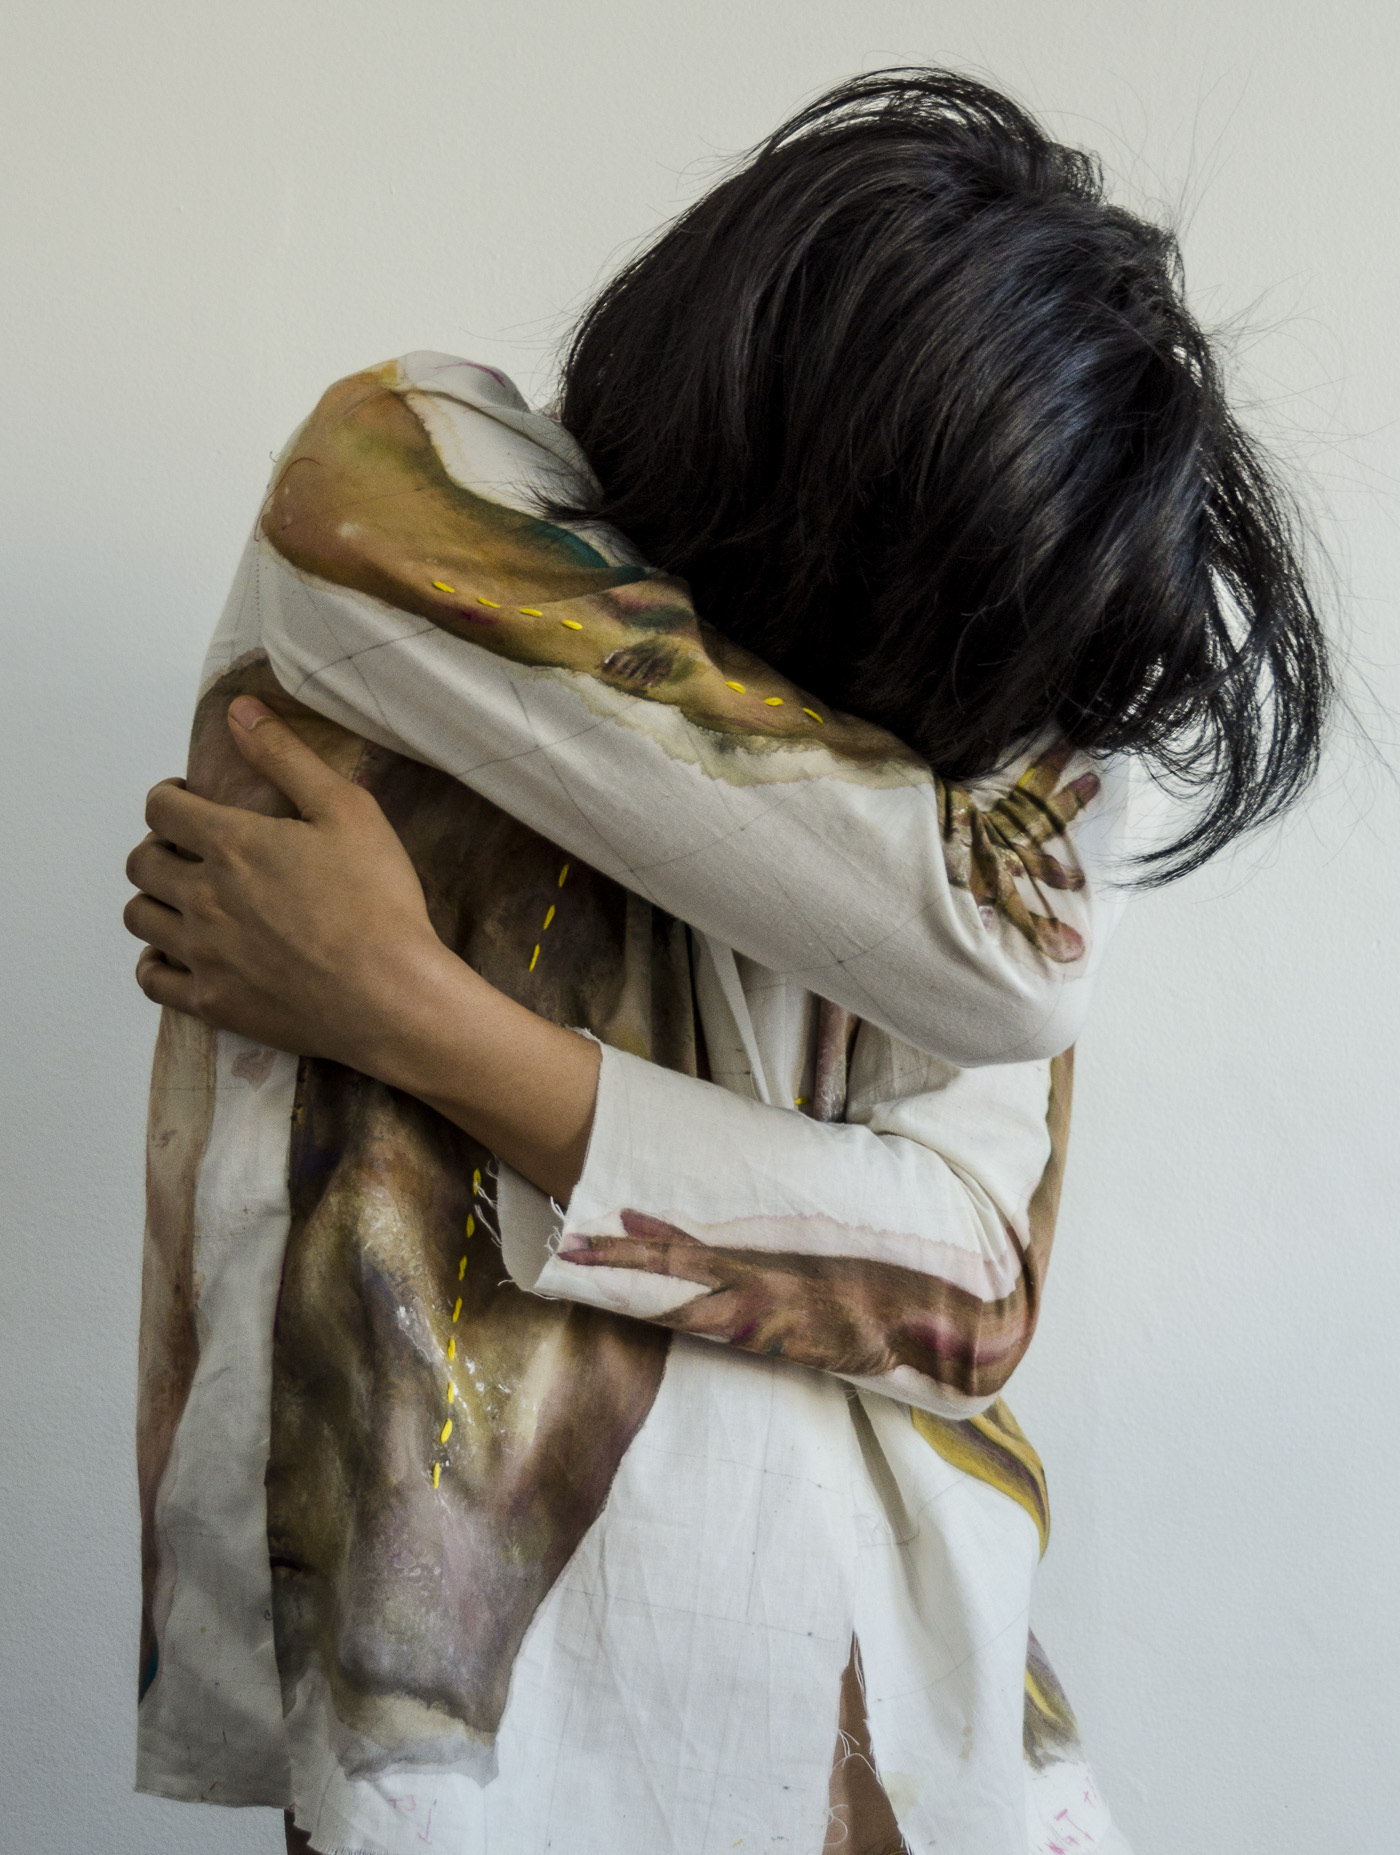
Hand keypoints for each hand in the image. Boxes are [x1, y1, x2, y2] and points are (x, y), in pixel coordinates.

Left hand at [124, 695, 450, 1071]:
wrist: (391, 996)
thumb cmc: (378, 901)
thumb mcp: (347, 809)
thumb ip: (286, 756)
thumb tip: (238, 710)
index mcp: (231, 844)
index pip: (161, 809)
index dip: (168, 798)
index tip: (185, 801)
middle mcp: (203, 897)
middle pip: (141, 863)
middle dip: (158, 847)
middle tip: (188, 849)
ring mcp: (202, 954)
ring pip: (139, 918)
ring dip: (154, 899)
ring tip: (184, 898)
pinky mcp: (212, 1002)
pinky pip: (152, 979)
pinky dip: (154, 961)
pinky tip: (178, 954)